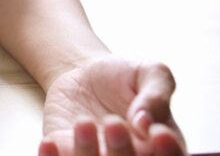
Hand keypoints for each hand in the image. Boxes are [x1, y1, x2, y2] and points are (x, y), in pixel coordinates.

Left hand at [39, 56, 185, 154]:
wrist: (84, 74)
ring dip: (88, 153)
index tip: (158, 131)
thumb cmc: (123, 77)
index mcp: (160, 148)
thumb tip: (147, 122)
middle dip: (123, 152)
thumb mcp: (149, 72)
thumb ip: (157, 94)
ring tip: (84, 121)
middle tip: (114, 122)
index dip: (169, 152)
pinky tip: (50, 141)